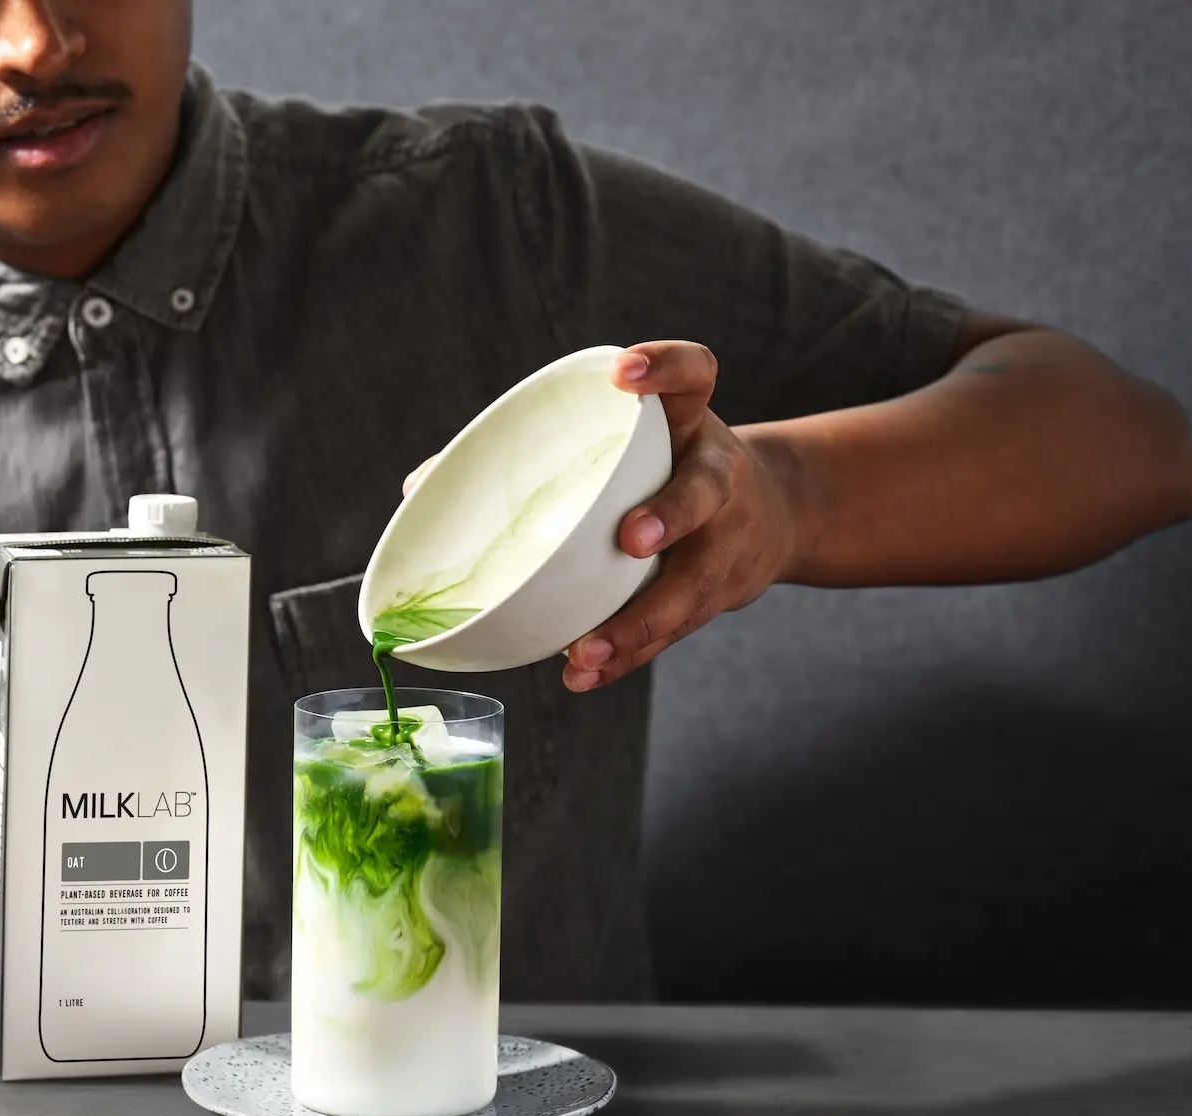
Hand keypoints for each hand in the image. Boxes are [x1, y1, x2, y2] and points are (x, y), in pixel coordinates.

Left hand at [405, 342, 808, 691]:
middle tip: (630, 537)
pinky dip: (625, 656)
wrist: (772, 516)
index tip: (622, 372)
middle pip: (704, 489)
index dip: (664, 366)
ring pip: (690, 584)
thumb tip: (419, 485)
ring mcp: (724, 540)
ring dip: (638, 621)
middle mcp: (718, 475)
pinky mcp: (716, 595)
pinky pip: (670, 632)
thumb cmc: (662, 470)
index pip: (694, 373)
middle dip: (670, 514)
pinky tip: (582, 674)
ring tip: (585, 650)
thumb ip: (545, 451)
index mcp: (688, 421)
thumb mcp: (628, 442)